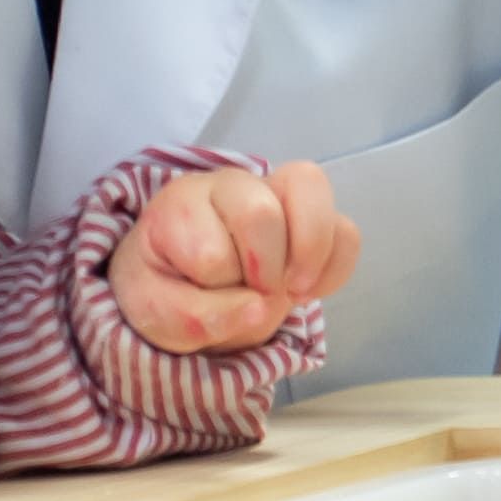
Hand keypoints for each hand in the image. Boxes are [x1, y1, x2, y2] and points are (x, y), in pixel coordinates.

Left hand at [111, 160, 356, 353]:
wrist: (183, 286)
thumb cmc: (163, 291)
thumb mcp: (155, 313)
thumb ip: (195, 316)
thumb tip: (262, 307)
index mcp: (181, 204)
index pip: (210, 251)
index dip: (215, 288)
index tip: (203, 301)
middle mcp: (229, 184)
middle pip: (260, 211)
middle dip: (263, 270)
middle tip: (255, 295)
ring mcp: (275, 191)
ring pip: (310, 189)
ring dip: (309, 254)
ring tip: (293, 290)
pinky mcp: (311, 215)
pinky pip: (345, 229)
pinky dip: (335, 268)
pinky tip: (308, 290)